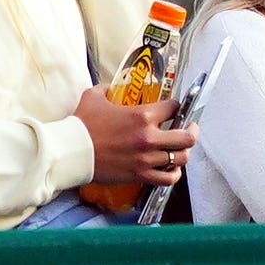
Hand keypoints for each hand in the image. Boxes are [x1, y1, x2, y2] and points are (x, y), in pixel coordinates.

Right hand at [78, 86, 192, 185]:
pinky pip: (168, 178)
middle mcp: (149, 137)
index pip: (174, 108)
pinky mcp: (140, 175)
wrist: (72, 151)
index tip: (174, 109)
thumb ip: (108, 89)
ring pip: (181, 158)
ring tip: (179, 150)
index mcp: (142, 115)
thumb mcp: (94, 96)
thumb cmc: (82, 124)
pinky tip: (171, 169)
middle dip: (192, 131)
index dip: (176, 107)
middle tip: (189, 129)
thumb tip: (112, 86)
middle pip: (188, 137)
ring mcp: (146, 158)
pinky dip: (173, 174)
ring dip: (183, 153)